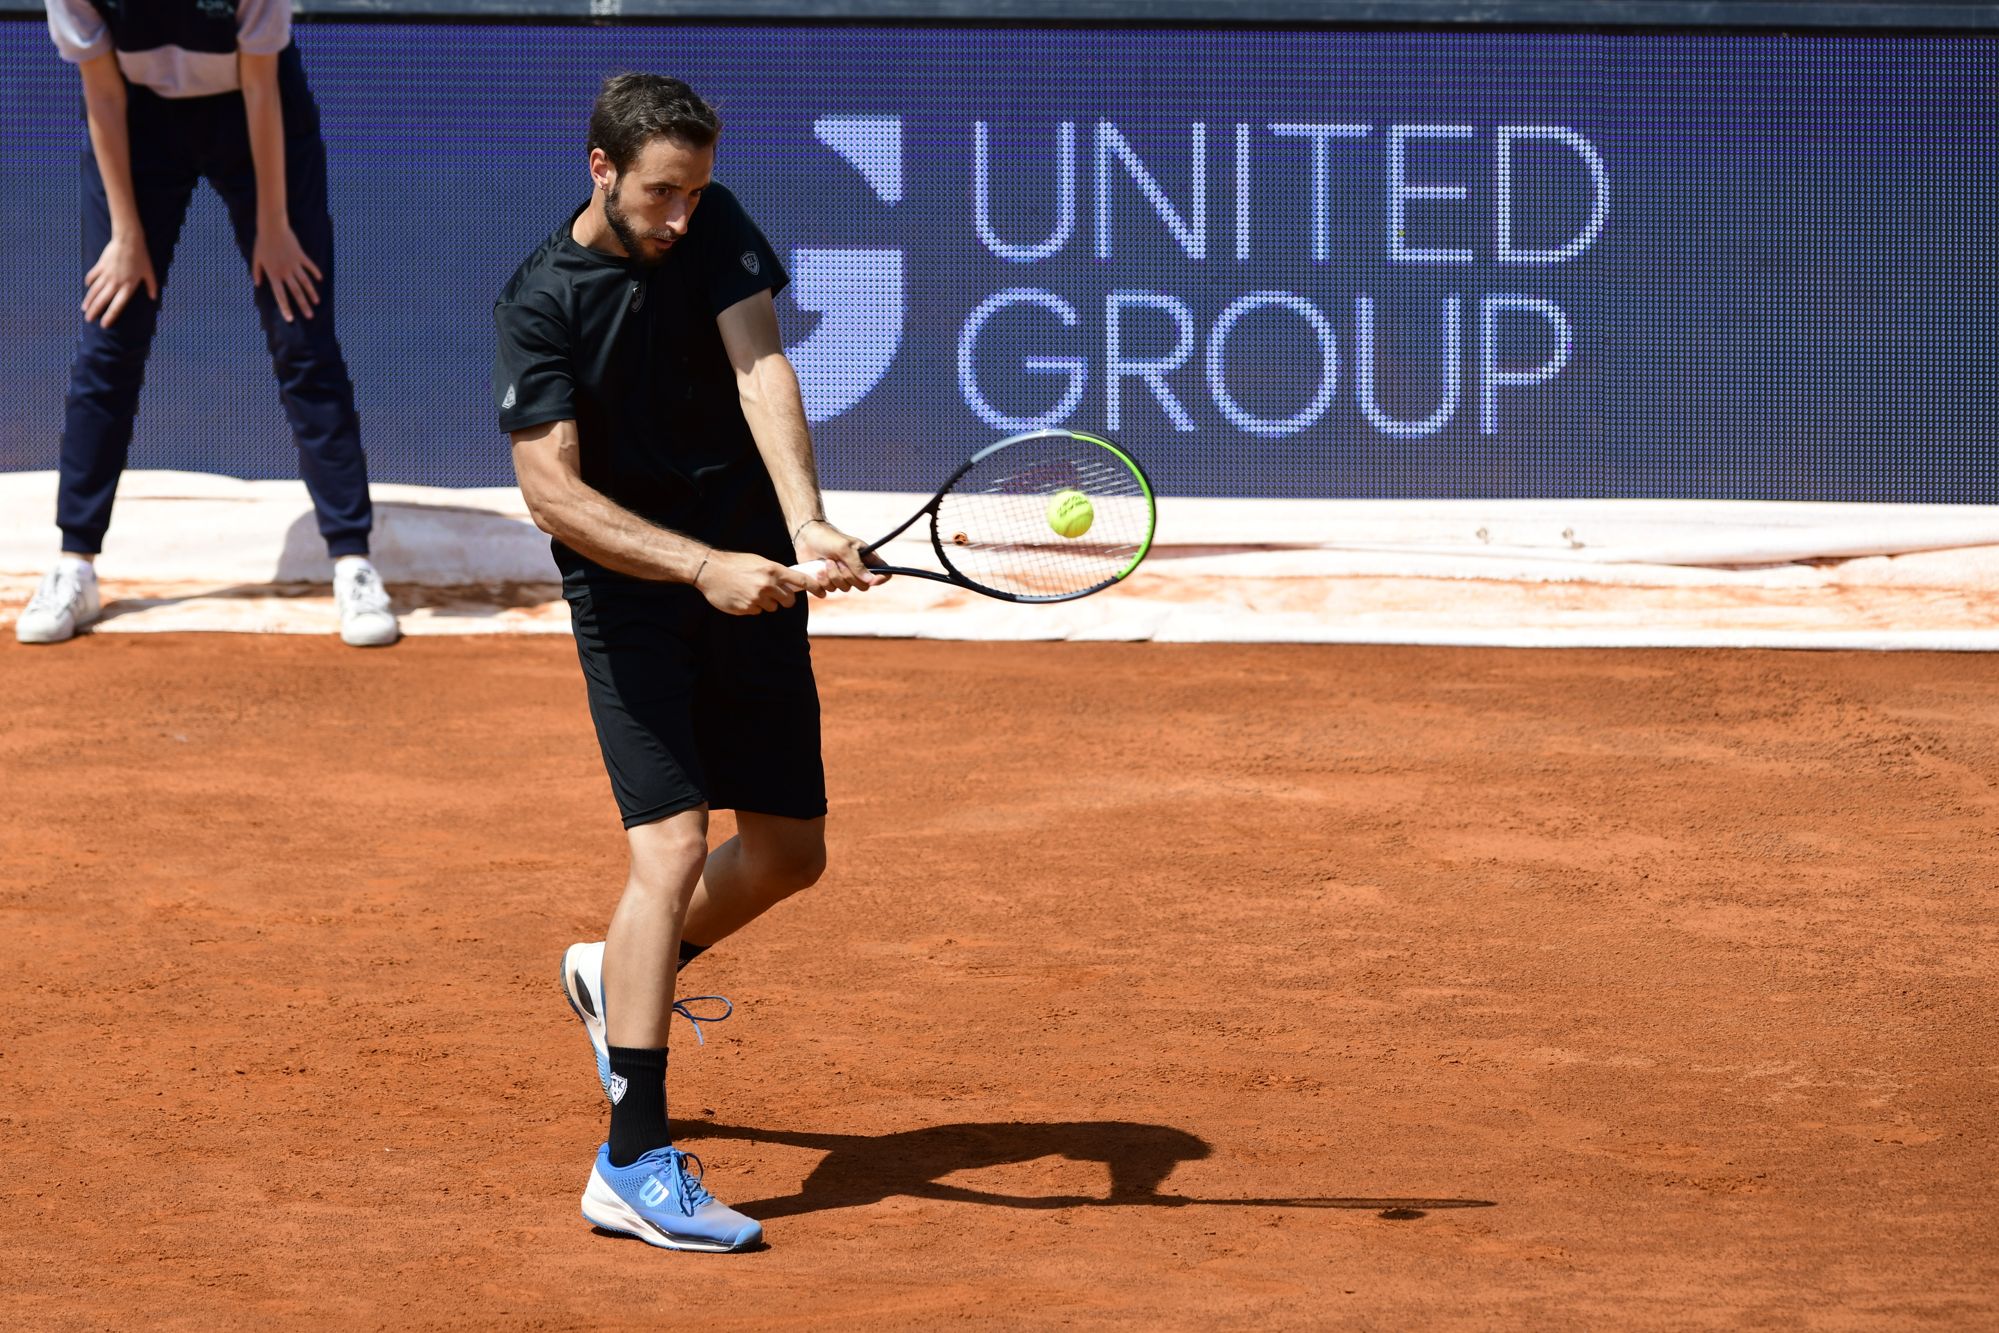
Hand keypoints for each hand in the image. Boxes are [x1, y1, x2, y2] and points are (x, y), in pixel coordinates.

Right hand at [82, 231, 157, 327]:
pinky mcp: (101, 265)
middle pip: (102, 300)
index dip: (110, 316)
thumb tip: (154, 298)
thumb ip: (152, 286)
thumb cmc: (141, 257)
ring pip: (95, 290)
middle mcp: (115, 283)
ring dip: (89, 300)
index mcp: (128, 287)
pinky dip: (89, 282)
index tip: (104, 325)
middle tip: (88, 320)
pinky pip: (93, 276)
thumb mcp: (149, 272)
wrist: (128, 240)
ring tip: (84, 309)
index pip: (117, 306)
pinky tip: (87, 288)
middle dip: (94, 311)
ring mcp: (107, 274)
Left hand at [250, 220, 322, 322]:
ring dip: (311, 293)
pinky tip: (319, 280)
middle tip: (310, 316)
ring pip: (305, 282)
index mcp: (273, 274)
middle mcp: (285, 272)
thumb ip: (257, 272)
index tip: (290, 318)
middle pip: (296, 292)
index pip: (280, 295)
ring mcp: (294, 264)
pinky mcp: (300, 256)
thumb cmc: (262, 243)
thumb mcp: (256, 258)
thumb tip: (256, 284)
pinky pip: (309, 266)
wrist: (272, 227)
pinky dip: (315, 273)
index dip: (285, 307)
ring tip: (316, 302)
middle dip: (303, 305)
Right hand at [693, 549, 811, 615]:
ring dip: (766, 602)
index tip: (823, 592)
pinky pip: (757, 611)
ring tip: (751, 590)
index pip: (801, 581)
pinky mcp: (746, 609)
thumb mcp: (759, 561)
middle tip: (775, 593)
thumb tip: (791, 583)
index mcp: (773, 571)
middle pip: (789, 600)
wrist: (710, 570)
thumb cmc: (736, 563)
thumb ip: (776, 572)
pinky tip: (742, 596)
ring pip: (772, 607)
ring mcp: (757, 598)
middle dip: (785, 599)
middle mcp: (767, 585)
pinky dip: (752, 606)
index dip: (814, 587)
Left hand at [792, 519, 887, 596]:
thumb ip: (857, 565)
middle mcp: (857, 569)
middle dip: (848, 576)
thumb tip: (870, 580)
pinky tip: (818, 570)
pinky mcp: (828, 581)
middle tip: (838, 562)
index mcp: (866, 558)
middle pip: (862, 586)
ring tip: (826, 562)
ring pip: (844, 589)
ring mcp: (843, 576)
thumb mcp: (845, 548)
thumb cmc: (828, 537)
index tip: (871, 580)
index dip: (880, 579)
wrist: (806, 537)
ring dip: (833, 576)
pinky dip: (822, 582)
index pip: (884, 572)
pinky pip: (829, 591)